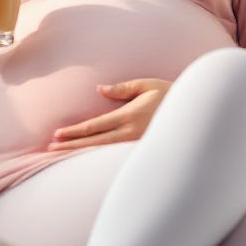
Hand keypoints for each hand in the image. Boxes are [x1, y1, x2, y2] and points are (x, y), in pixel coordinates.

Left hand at [47, 78, 171, 151]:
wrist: (194, 116)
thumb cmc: (170, 95)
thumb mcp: (147, 85)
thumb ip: (122, 88)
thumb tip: (99, 90)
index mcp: (129, 116)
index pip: (95, 126)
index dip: (75, 131)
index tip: (57, 134)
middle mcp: (130, 133)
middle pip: (94, 142)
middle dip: (71, 145)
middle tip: (50, 148)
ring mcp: (136, 145)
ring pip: (103, 152)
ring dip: (81, 153)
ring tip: (62, 155)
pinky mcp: (141, 152)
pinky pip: (115, 155)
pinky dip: (98, 158)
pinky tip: (87, 160)